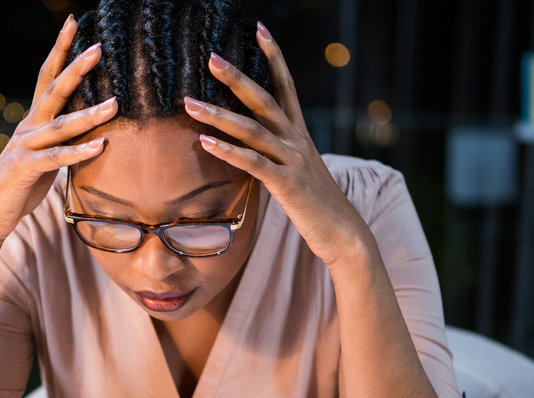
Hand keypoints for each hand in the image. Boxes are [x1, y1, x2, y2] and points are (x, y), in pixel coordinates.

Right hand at [0, 15, 117, 247]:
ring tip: (115, 104)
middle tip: (98, 47)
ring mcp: (26, 146)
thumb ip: (64, 141)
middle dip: (76, 68)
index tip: (74, 23)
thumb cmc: (22, 185)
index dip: (60, 50)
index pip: (48, 76)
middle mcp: (29, 127)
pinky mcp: (26, 169)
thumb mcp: (46, 157)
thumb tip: (95, 133)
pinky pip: (56, 158)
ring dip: (89, 114)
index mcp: (34, 120)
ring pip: (60, 125)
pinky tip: (100, 146)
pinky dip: (79, 152)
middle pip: (54, 90)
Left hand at [183, 24, 370, 267]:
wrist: (344, 233)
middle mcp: (297, 141)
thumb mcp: (297, 172)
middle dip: (237, 78)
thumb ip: (277, 154)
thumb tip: (250, 147)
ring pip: (252, 130)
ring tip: (190, 103)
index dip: (275, 56)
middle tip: (211, 57)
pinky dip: (228, 151)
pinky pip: (253, 163)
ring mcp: (293, 161)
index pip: (287, 86)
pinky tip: (205, 142)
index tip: (259, 29)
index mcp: (300, 134)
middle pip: (264, 100)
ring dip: (218, 115)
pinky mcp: (287, 185)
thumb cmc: (315, 205)